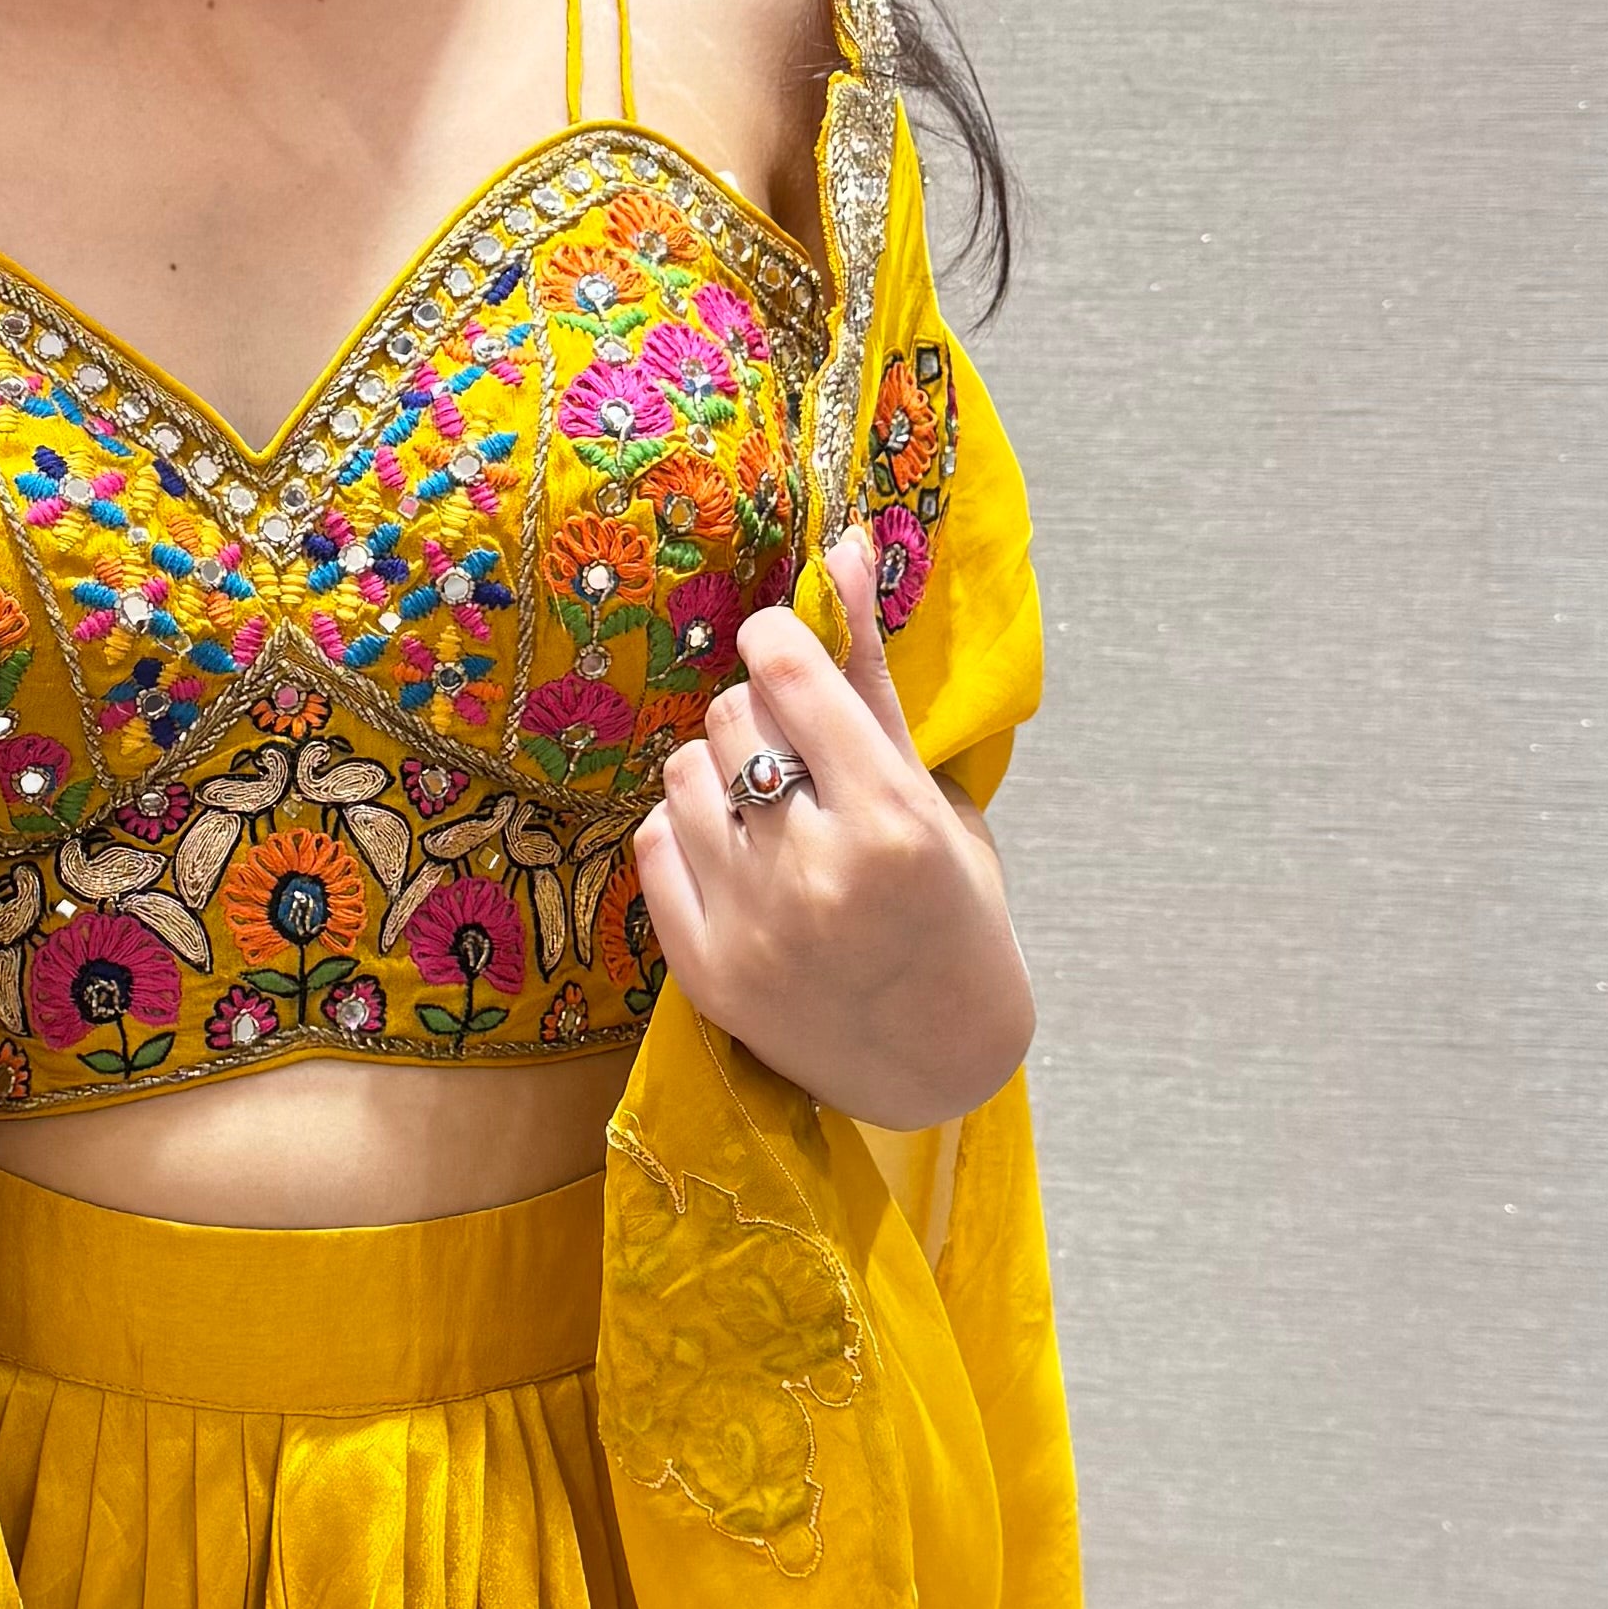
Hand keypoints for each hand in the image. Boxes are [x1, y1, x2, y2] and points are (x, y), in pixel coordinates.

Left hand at [631, 525, 1033, 1128]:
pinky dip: (686, 834)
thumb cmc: (956, 916)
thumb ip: (873, 678)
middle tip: (793, 753)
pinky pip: (651, 844)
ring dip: (718, 774)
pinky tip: (734, 855)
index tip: (782, 649)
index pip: (786, 672)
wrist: (941, 1063)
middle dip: (758, 715)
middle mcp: (816, 871)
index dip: (775, 640)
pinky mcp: (702, 969)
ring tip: (766, 809)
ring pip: (681, 775)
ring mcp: (751, 926)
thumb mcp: (934, 796)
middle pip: (730, 717)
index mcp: (892, 822)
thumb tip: (845, 545)